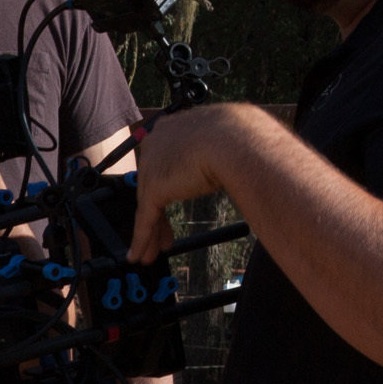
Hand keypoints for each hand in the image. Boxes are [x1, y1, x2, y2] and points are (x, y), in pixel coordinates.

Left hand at [124, 105, 252, 262]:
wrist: (236, 139)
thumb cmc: (241, 136)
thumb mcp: (225, 141)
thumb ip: (216, 151)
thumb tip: (231, 160)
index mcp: (172, 128)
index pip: (164, 162)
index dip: (170, 186)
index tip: (175, 198)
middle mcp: (156, 144)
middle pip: (153, 186)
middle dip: (158, 214)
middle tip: (164, 235)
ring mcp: (152, 166)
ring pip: (148, 206)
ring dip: (151, 233)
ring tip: (152, 253)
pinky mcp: (153, 187)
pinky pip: (145, 219)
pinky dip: (143, 239)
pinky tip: (141, 255)